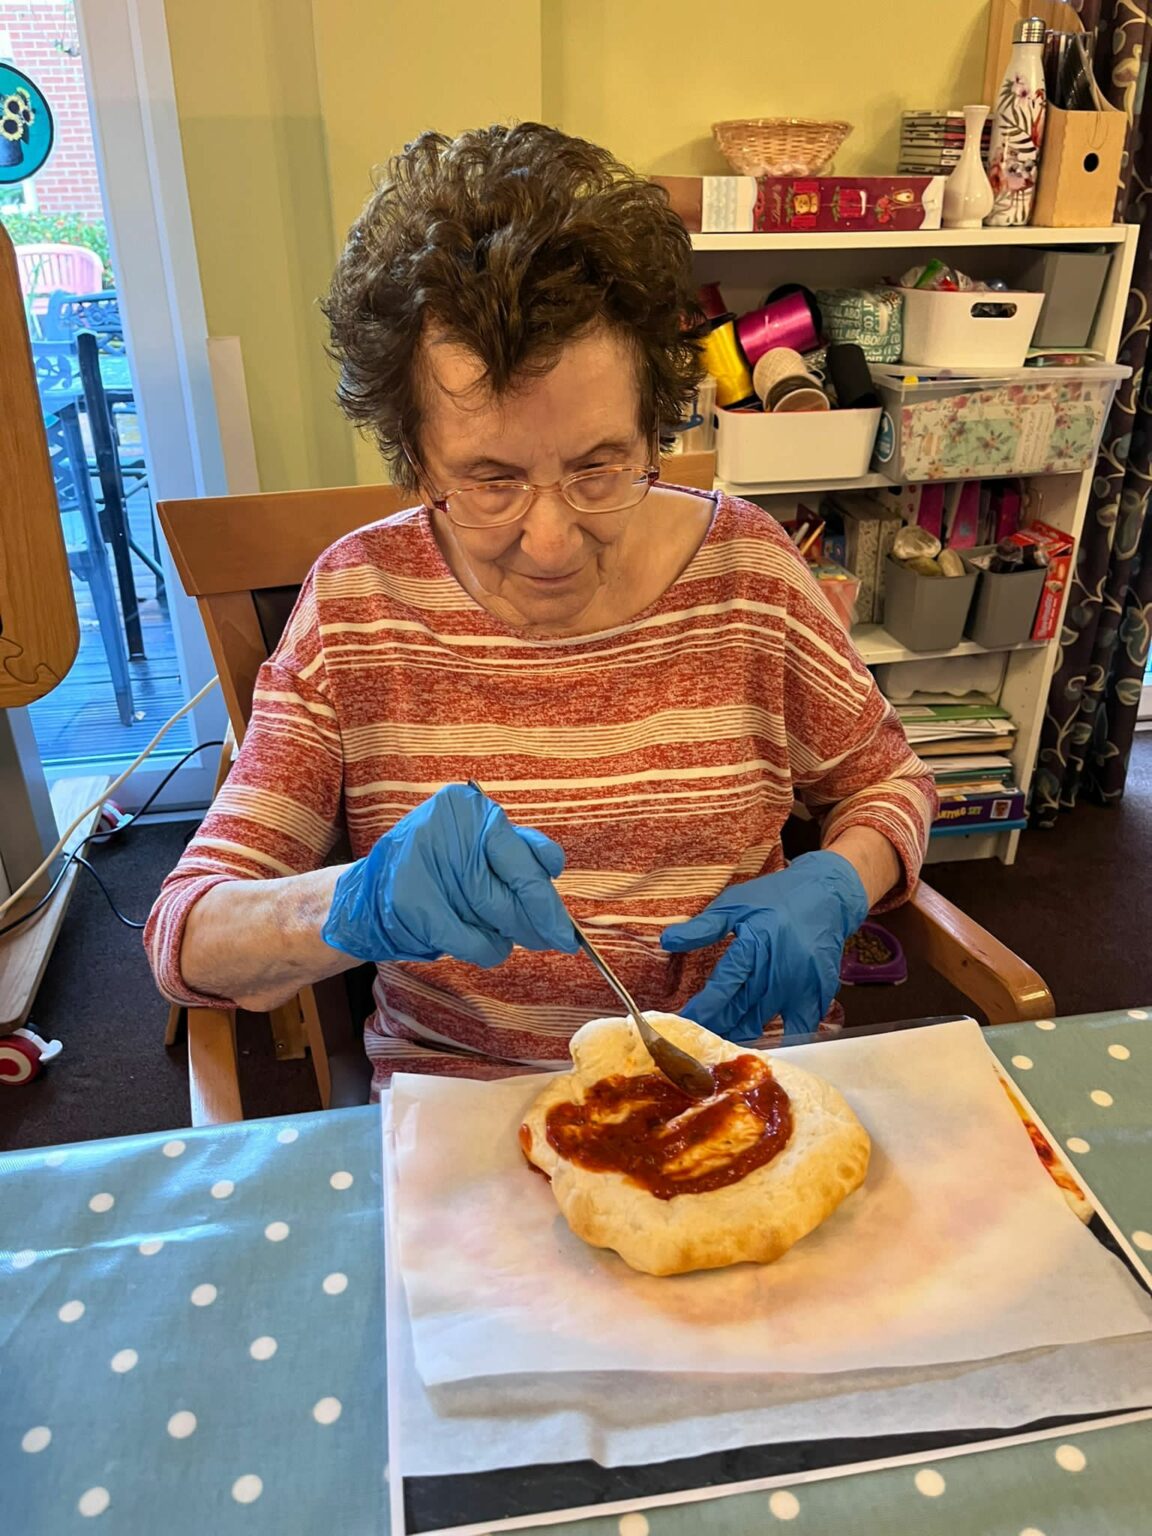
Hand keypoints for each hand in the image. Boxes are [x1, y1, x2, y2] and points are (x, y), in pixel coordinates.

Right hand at [321, 783, 577, 965]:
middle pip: (518, 888)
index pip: (530, 856)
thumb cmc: (433, 872)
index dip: (549, 894)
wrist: (366, 896)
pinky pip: (474, 940)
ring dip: (509, 936)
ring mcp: (428, 864)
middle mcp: (451, 827)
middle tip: (556, 940)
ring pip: (500, 917)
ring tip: (501, 936)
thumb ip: (515, 855)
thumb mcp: (474, 848)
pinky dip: (485, 949)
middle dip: (540, 921)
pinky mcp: (413, 902)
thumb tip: (554, 885)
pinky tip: (481, 946)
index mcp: (470, 807)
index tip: (565, 923)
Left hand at [659, 852, 868, 1039]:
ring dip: (738, 1034)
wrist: (827, 895)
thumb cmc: (776, 897)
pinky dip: (780, 1040)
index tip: (683, 1022)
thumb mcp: (736, 902)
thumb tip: (667, 940)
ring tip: (716, 1046)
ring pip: (761, 1020)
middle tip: (693, 1041)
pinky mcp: (817, 994)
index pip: (723, 984)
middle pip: (739, 1008)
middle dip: (715, 1026)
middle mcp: (776, 970)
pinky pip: (798, 1027)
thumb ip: (704, 926)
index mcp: (754, 945)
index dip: (704, 1007)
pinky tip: (762, 1051)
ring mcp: (798, 985)